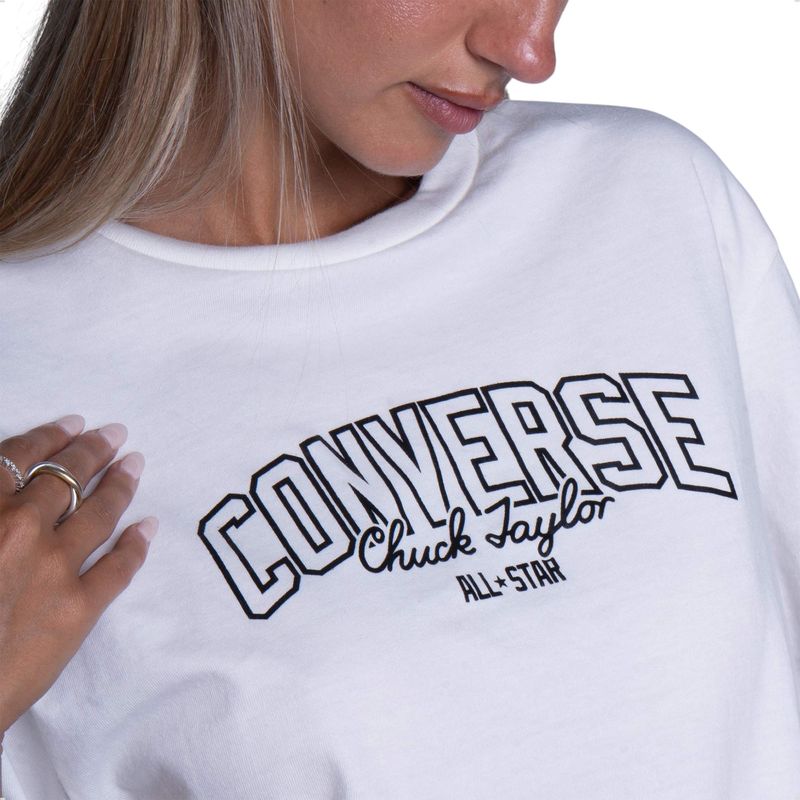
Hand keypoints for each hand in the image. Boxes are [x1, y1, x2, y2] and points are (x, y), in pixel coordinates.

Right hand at [0, 416, 157, 733]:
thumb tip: (4, 485)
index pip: (21, 459)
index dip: (50, 438)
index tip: (74, 424)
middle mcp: (22, 528)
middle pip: (67, 478)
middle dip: (93, 451)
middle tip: (115, 434)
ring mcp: (54, 568)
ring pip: (99, 512)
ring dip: (120, 483)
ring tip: (136, 463)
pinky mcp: (77, 609)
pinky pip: (118, 568)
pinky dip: (137, 544)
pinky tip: (149, 526)